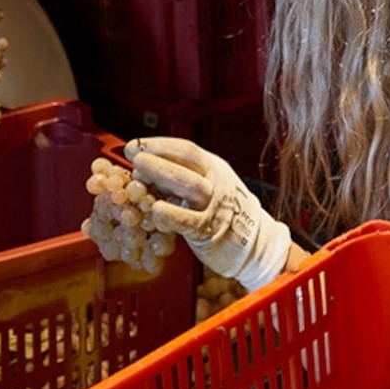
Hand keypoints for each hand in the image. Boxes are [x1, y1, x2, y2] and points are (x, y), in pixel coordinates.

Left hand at [129, 136, 292, 289]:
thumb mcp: (207, 186)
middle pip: (186, 164)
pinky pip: (189, 220)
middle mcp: (215, 182)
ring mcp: (215, 205)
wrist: (255, 243)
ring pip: (189, 186)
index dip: (159, 145)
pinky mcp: (211, 230)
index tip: (134, 146)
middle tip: (135, 157)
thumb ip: (179, 178)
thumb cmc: (221, 213)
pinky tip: (156, 211)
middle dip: (158, 157)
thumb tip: (140, 169)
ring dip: (163, 176)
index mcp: (213, 168)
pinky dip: (172, 214)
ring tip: (139, 174)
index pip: (186, 150)